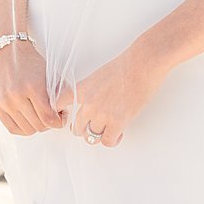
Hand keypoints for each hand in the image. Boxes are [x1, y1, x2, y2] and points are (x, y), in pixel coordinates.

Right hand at [0, 40, 63, 135]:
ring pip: (26, 129)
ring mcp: (4, 102)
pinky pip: (12, 128)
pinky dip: (23, 129)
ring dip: (37, 127)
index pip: (48, 117)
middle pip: (38, 125)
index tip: (62, 117)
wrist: (5, 51)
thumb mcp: (48, 72)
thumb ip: (58, 91)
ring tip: (42, 117)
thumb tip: (65, 110)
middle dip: (50, 124)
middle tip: (54, 116)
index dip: (58, 122)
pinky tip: (30, 121)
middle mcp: (16, 96)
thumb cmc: (30, 61)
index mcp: (33, 87)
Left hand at [53, 43, 169, 147]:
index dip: (59, 112)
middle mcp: (89, 104)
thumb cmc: (129, 63)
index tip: (65, 116)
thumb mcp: (102, 74)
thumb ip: (94, 89)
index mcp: (83, 89)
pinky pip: (108, 141)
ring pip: (91, 137)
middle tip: (94, 128)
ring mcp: (102, 114)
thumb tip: (99, 101)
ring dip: (99, 136)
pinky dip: (112, 140)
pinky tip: (118, 135)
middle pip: (77, 127)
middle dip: (85, 130)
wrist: (143, 63)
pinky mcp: (118, 122)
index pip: (59, 104)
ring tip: (109, 132)